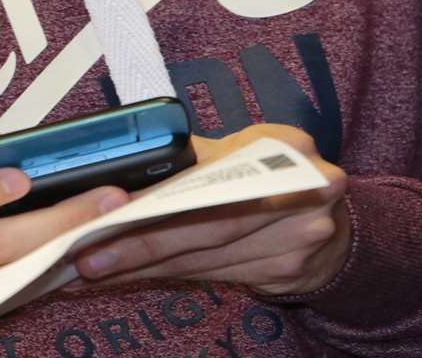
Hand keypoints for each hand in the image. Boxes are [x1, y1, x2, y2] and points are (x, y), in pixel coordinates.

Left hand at [72, 124, 350, 295]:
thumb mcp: (247, 144)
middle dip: (143, 246)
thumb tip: (127, 163)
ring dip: (144, 268)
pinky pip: (211, 277)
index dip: (160, 200)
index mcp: (287, 147)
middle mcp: (302, 193)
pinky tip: (128, 278)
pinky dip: (166, 278)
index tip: (110, 213)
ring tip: (93, 272)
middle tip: (88, 258)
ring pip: (204, 259)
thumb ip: (198, 152)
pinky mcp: (286, 273)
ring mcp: (298, 239)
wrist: (333, 221)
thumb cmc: (274, 173)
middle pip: (209, 227)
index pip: (213, 178)